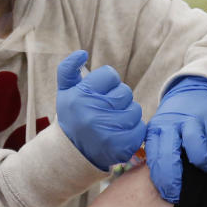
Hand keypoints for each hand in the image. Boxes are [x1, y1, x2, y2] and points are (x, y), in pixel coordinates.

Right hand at [56, 51, 145, 170]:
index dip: (107, 84)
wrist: (72, 153)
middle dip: (118, 99)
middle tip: (106, 109)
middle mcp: (91, 114)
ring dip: (128, 114)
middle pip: (125, 92)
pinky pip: (141, 128)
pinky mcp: (121, 147)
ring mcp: (107, 132)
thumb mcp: (65, 92)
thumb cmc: (73, 115)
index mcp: (79, 96)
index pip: (110, 75)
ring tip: (113, 122)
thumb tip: (82, 53)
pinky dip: (134, 130)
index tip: (98, 94)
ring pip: (135, 110)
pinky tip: (120, 133)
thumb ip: (68, 69)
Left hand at [145, 76, 206, 202]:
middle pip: (168, 156)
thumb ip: (162, 153)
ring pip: (195, 149)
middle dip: (174, 180)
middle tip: (182, 194)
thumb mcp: (163, 132)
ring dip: (203, 164)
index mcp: (156, 130)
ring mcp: (191, 120)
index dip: (161, 180)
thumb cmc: (177, 121)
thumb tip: (167, 186)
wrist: (194, 90)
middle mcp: (171, 124)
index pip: (154, 159)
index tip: (169, 195)